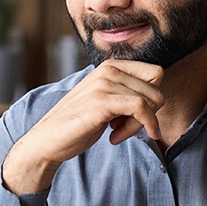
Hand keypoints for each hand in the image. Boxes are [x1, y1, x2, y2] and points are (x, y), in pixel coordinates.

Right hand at [2, 60, 164, 194]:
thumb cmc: (78, 124)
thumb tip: (158, 97)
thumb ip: (127, 93)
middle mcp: (108, 69)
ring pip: (150, 100)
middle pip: (157, 87)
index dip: (152, 99)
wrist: (48, 139)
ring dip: (139, 124)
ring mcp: (104, 83)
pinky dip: (139, 127)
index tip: (134, 117)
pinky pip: (141, 109)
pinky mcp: (102, 101)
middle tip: (126, 128)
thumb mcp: (106, 101)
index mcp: (111, 66)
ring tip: (117, 133)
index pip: (155, 74)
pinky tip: (116, 138)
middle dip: (149, 112)